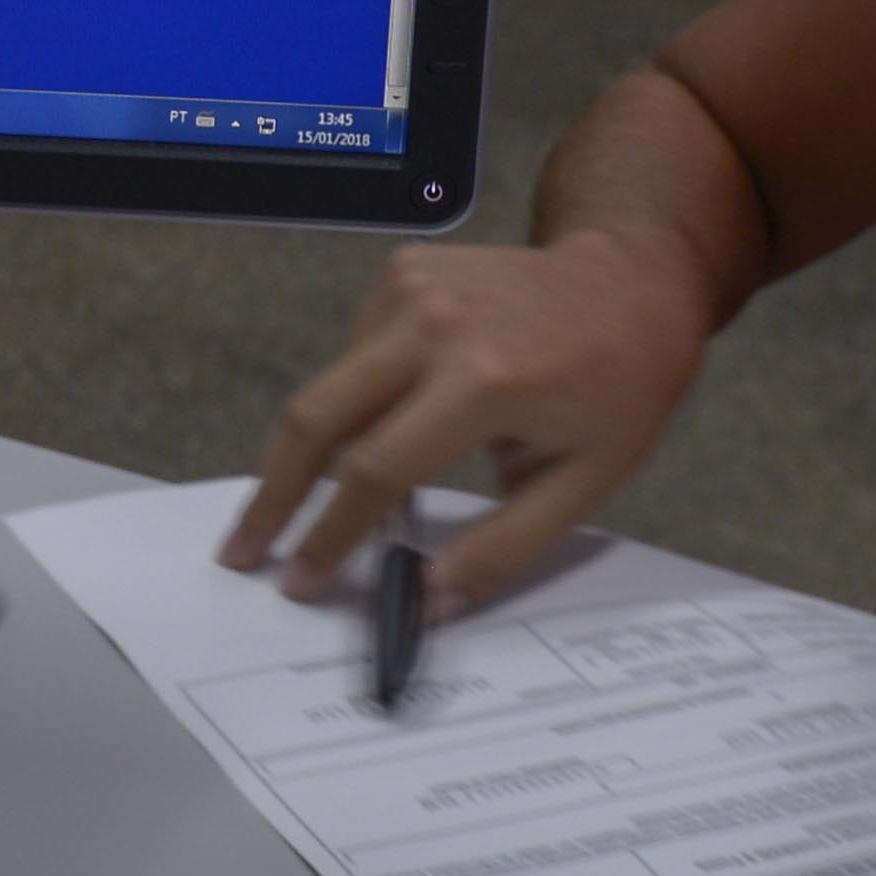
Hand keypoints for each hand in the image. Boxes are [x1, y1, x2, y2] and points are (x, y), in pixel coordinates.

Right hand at [223, 227, 722, 611]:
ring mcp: (410, 287)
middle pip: (316, 418)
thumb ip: (501, 548)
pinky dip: (357, 400)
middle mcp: (433, 323)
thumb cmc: (619, 388)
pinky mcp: (401, 272)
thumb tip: (426, 602)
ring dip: (317, 450)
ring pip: (330, 386)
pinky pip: (355, 353)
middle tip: (245, 550)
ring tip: (330, 494)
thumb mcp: (585, 483)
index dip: (331, 534)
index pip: (378, 470)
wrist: (630, 281)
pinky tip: (399, 414)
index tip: (300, 582)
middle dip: (272, 493)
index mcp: (483, 380)